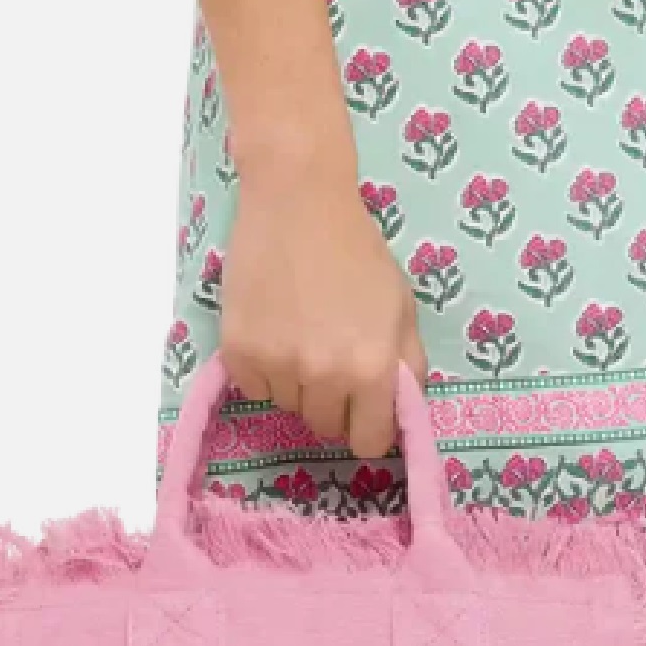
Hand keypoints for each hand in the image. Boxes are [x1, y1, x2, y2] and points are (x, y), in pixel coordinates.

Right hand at [218, 159, 426, 460]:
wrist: (297, 204)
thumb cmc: (358, 252)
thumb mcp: (401, 307)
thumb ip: (407, 364)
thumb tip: (401, 409)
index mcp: (372, 368)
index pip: (368, 441)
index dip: (369, 428)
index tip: (364, 412)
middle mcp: (323, 376)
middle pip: (325, 427)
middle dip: (333, 404)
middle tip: (331, 360)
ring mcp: (276, 366)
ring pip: (289, 407)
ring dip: (297, 385)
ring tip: (301, 336)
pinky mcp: (237, 353)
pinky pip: (255, 389)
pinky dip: (264, 371)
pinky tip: (274, 331)